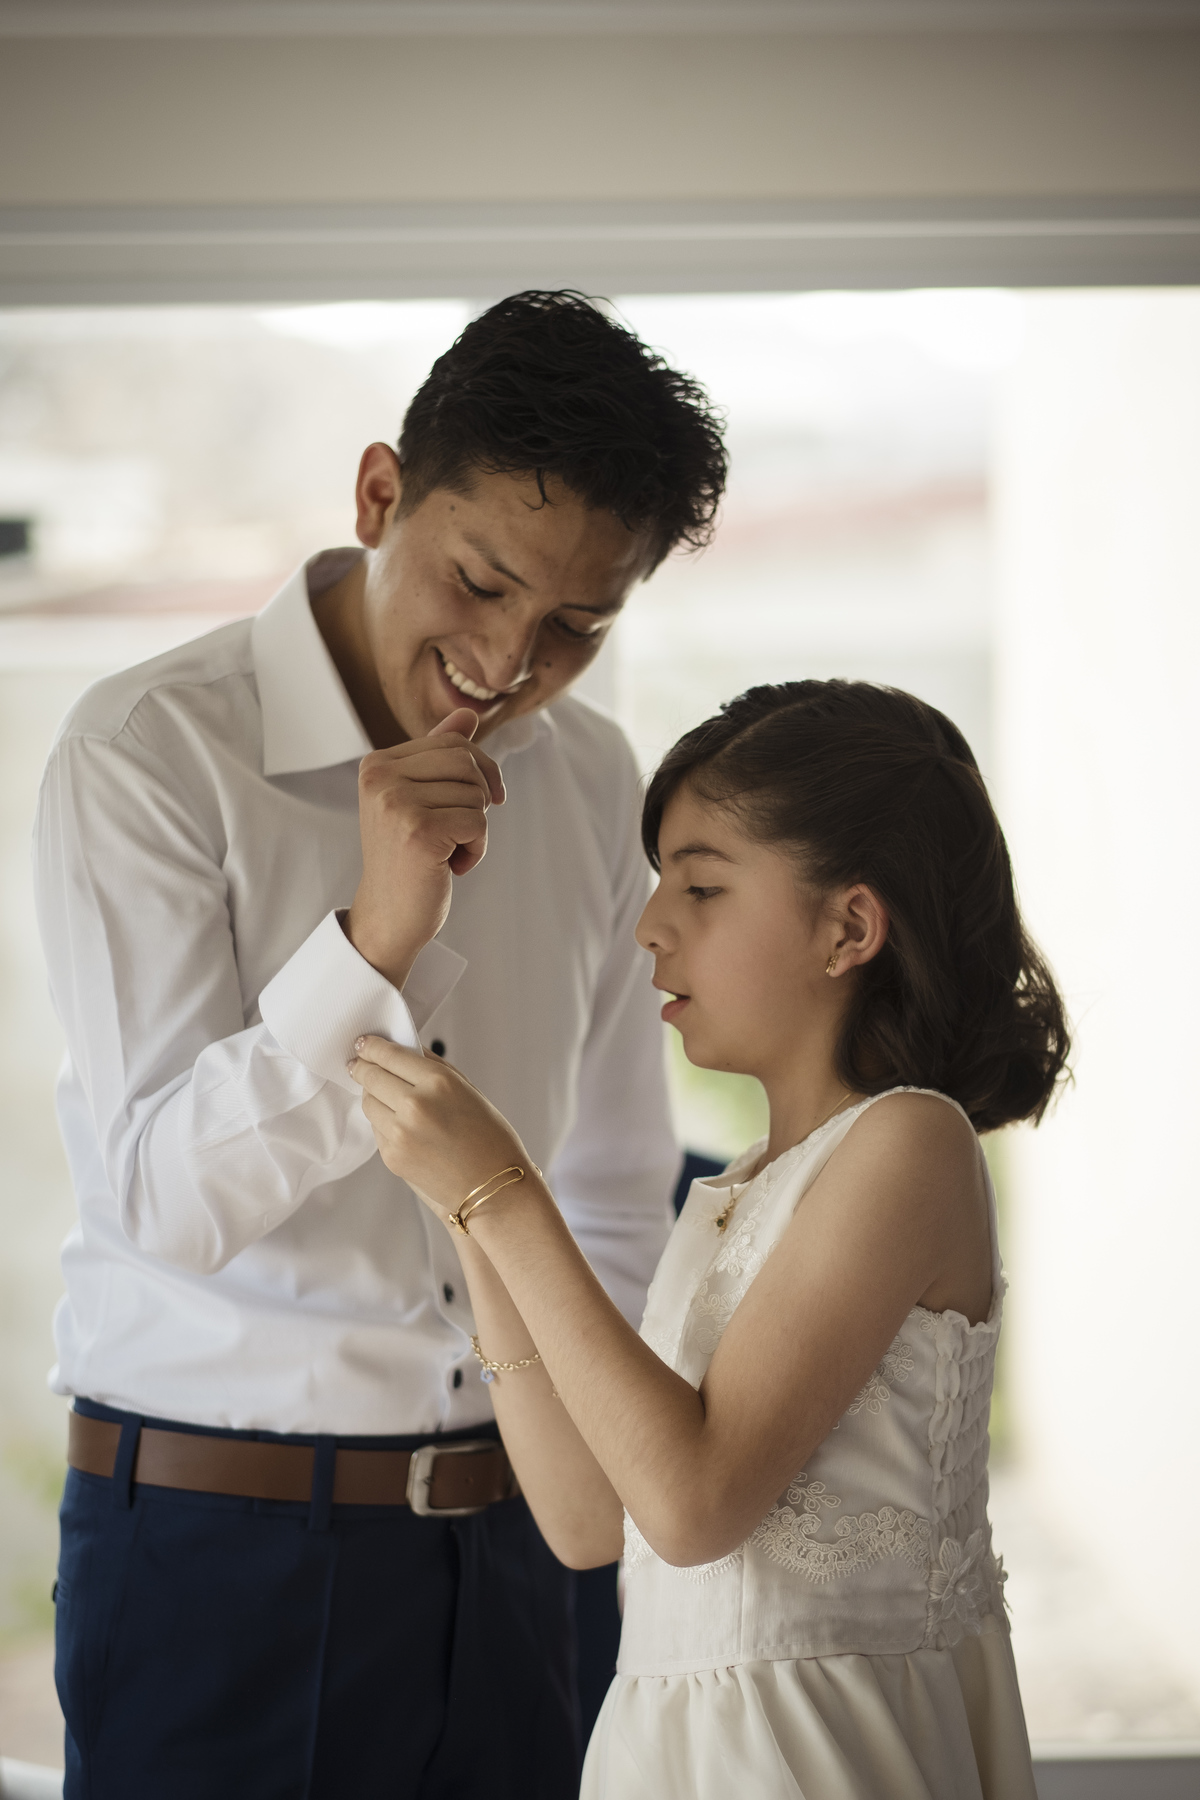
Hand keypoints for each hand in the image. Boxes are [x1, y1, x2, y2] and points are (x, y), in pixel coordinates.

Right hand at [344, 708, 504, 991]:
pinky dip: (476, 850)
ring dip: (474, 829)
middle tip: (457, 832)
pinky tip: (449, 867)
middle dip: (477, 799)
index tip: (468, 806)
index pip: (454, 743)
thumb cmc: (408, 859)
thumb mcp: (421, 799)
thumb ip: (440, 755)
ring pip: (476, 793)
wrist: (389, 918)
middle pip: (468, 762)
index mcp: (377, 764)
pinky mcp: (419, 831)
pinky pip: (478, 823)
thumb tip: (468, 713)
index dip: (478, 774)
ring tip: (446, 852)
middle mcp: (380, 777)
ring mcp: (396, 803)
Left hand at [348, 1035, 531, 1221]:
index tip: (364, 1043)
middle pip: (371, 1076)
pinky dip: (382, 1120)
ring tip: (379, 1091)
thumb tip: (407, 1050)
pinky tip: (397, 1121)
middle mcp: (415, 1105)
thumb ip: (435, 1067)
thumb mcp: (469, 1090)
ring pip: (368, 1103)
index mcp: (439, 1082)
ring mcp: (400, 1133)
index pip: (390, 1055)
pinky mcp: (391, 1156)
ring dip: (371, 1094)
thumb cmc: (489, 1139)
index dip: (372, 1046)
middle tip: (358, 1061)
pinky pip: (377, 1129)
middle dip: (362, 1066)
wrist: (493, 1188)